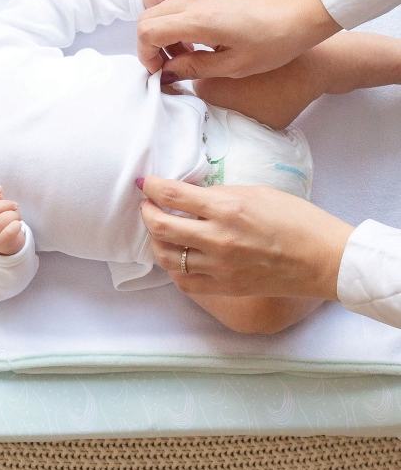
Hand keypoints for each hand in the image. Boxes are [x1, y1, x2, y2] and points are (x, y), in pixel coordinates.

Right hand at [0, 186, 25, 255]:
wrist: (8, 244)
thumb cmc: (3, 224)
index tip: (0, 188)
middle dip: (7, 204)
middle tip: (15, 206)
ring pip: (1, 220)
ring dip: (14, 215)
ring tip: (18, 217)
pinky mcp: (0, 243)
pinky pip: (8, 232)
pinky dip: (16, 225)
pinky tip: (18, 225)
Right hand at [137, 0, 340, 77]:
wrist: (307, 10)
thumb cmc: (278, 40)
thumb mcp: (235, 65)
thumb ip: (195, 68)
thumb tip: (168, 72)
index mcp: (199, 20)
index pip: (147, 31)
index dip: (146, 55)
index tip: (159, 71)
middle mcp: (196, 0)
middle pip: (148, 17)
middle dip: (150, 44)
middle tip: (168, 65)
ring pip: (162, 10)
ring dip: (164, 34)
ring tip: (188, 56)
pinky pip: (180, 5)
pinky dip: (178, 24)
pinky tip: (201, 42)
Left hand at [138, 175, 352, 299]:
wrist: (325, 260)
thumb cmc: (298, 220)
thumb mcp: (257, 192)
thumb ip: (219, 194)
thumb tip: (190, 193)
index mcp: (227, 209)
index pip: (172, 195)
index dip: (151, 186)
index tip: (144, 182)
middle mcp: (218, 239)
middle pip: (160, 227)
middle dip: (146, 211)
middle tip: (147, 204)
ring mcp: (220, 267)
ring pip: (166, 256)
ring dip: (155, 240)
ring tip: (159, 230)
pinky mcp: (226, 287)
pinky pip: (184, 282)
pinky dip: (173, 268)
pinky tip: (177, 256)